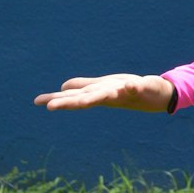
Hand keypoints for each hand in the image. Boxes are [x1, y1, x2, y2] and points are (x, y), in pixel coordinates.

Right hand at [34, 74, 173, 112]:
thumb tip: (63, 87)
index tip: (37, 102)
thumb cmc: (127, 90)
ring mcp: (124, 93)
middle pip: (85, 99)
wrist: (156, 95)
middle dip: (68, 102)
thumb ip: (84, 87)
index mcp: (98, 94)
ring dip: (95, 97)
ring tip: (81, 101)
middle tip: (50, 107)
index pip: (74, 96)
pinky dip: (132, 88)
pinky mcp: (141, 88)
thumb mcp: (103, 86)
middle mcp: (108, 95)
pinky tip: (128, 85)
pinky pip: (136, 88)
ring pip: (107, 95)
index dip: (56, 99)